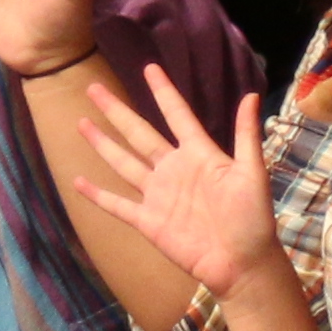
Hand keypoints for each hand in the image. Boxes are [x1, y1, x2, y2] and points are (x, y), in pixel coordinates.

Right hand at [71, 69, 282, 294]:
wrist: (242, 263)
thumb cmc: (252, 218)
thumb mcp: (252, 173)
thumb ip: (246, 136)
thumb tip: (251, 96)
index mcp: (199, 155)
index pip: (177, 115)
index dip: (163, 92)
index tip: (150, 67)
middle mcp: (173, 170)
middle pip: (139, 133)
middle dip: (116, 111)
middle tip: (94, 88)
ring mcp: (158, 195)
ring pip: (123, 163)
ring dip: (102, 144)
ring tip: (81, 123)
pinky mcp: (149, 221)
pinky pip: (118, 204)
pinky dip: (98, 194)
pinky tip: (79, 181)